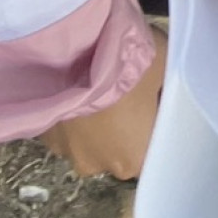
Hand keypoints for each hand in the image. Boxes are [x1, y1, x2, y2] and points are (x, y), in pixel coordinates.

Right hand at [38, 23, 166, 180]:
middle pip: (120, 149)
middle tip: (133, 93)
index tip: (160, 106)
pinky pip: (69, 127)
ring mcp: (66, 152)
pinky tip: (82, 88)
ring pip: (91, 139)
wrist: (75, 52)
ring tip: (105, 88)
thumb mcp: (169, 70)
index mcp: (134, 158)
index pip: (151, 151)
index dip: (157, 128)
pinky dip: (76, 114)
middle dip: (128, 126)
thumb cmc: (132, 65)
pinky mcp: (44, 135)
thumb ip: (171, 90)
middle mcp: (98, 165)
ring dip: (99, 121)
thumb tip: (173, 91)